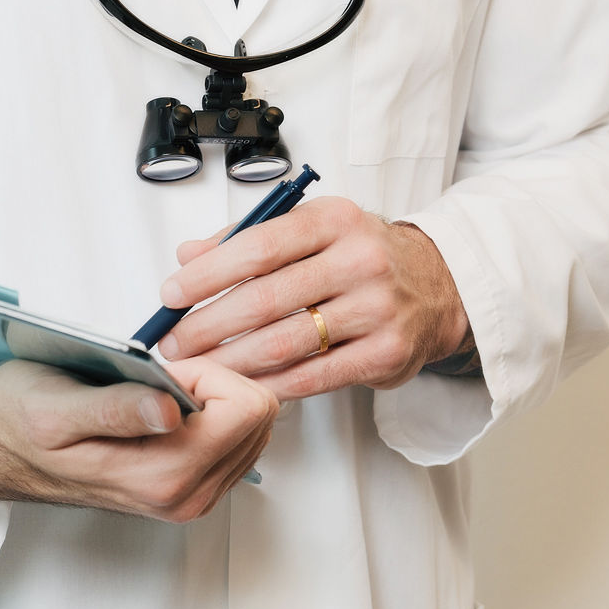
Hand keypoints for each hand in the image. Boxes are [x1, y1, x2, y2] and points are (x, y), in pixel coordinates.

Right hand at [0, 356, 276, 523]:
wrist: (3, 452)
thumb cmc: (22, 420)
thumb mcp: (56, 406)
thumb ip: (118, 410)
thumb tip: (173, 411)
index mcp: (164, 477)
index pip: (245, 409)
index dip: (206, 374)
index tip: (159, 373)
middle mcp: (188, 496)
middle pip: (258, 416)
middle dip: (212, 383)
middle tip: (153, 383)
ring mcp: (195, 497)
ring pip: (254, 427)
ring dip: (212, 398)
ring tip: (152, 396)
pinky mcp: (195, 488)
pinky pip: (237, 439)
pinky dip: (211, 413)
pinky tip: (163, 409)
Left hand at [155, 198, 474, 399]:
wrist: (437, 286)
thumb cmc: (360, 256)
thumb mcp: (312, 229)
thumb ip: (247, 239)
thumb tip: (187, 256)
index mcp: (334, 220)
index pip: (259, 245)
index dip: (208, 273)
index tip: (172, 293)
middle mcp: (360, 260)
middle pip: (267, 298)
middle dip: (210, 324)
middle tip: (176, 341)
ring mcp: (377, 309)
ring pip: (287, 342)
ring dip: (232, 361)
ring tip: (199, 369)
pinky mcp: (386, 354)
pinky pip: (315, 376)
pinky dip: (273, 384)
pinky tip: (244, 387)